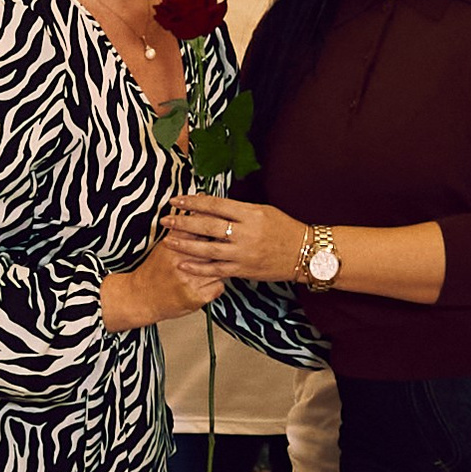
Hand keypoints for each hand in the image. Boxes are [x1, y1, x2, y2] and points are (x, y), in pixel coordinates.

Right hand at [103, 236, 221, 327]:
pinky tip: (208, 283)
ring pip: (220, 267)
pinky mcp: (196, 297)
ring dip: (221, 266)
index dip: (214, 225)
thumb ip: (181, 232)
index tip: (221, 225)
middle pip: (214, 247)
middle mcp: (181, 262)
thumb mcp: (164, 246)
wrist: (141, 298)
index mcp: (173, 246)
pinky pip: (219, 286)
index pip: (200, 229)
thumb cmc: (154, 271)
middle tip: (226, 246)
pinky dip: (217, 284)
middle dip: (222, 246)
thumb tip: (200, 214)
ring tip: (216, 266)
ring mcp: (190, 280)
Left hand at [172, 191, 304, 281]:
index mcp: (250, 214)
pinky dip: (198, 267)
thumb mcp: (263, 211)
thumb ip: (237, 209)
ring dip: (185, 245)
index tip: (177, 200)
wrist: (305, 254)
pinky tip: (183, 264)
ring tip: (167, 240)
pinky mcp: (244, 270)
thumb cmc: (284, 228)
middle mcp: (245, 233)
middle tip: (165, 219)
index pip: (215, 205)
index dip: (193, 202)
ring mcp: (244, 254)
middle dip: (183, 222)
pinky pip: (216, 269)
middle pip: (207, 227)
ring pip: (208, 249)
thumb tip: (210, 203)